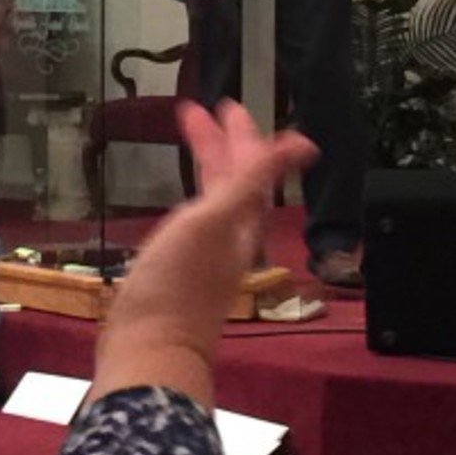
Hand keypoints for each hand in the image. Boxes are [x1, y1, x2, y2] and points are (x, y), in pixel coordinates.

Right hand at [88, 100, 316, 407]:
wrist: (148, 350)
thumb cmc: (178, 284)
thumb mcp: (214, 220)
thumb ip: (254, 179)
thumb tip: (306, 144)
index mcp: (241, 222)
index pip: (250, 168)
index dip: (241, 135)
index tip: (226, 105)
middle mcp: (229, 237)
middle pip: (232, 181)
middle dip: (220, 143)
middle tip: (200, 111)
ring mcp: (205, 256)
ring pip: (214, 198)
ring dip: (205, 165)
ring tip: (187, 139)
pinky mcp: (179, 272)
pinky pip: (194, 220)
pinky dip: (190, 196)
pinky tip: (177, 200)